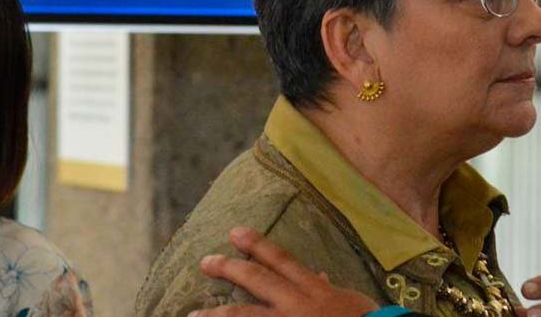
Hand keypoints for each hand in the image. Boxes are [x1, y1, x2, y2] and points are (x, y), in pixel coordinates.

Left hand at [187, 227, 379, 316]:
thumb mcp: (347, 299)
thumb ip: (327, 289)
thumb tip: (320, 275)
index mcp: (315, 290)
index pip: (282, 261)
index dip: (257, 245)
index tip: (235, 232)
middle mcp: (298, 304)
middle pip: (259, 282)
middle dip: (231, 270)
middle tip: (206, 261)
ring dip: (218, 315)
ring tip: (193, 314)